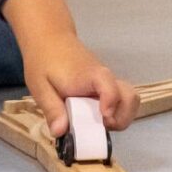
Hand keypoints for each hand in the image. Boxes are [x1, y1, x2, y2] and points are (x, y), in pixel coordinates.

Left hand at [23, 35, 139, 139]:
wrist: (50, 38)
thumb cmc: (44, 60)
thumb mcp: (40, 87)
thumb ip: (52, 109)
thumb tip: (61, 133)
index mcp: (88, 76)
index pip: (109, 86)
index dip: (111, 102)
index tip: (104, 118)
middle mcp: (104, 78)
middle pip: (130, 97)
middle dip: (121, 119)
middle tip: (100, 128)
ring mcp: (108, 82)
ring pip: (130, 99)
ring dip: (121, 117)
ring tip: (100, 125)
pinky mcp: (106, 86)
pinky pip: (121, 99)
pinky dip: (117, 112)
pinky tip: (97, 117)